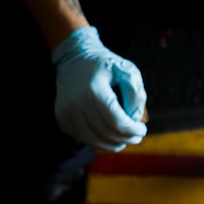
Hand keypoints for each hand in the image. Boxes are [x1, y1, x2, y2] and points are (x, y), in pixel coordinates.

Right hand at [52, 26, 147, 151]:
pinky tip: (107, 134)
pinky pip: (82, 138)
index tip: (142, 130)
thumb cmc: (105, 66)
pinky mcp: (61, 118)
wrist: (75, 59)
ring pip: (93, 140)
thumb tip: (135, 119)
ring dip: (112, 144)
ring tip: (124, 139)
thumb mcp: (126, 70)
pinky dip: (98, 140)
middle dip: (126, 139)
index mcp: (94, 89)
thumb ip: (136, 92)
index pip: (116, 121)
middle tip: (137, 137)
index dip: (132, 130)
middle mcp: (76, 102)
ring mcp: (66, 111)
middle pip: (105, 133)